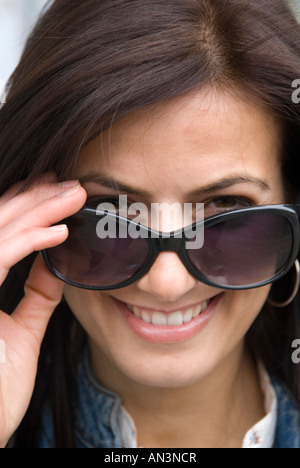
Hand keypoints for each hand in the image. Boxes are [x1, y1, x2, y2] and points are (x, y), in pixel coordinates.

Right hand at [0, 174, 85, 446]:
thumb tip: (54, 264)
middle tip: (70, 185)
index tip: (55, 195)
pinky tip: (60, 232)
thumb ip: (35, 297)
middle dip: (35, 199)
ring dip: (38, 210)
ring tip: (73, 196)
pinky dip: (30, 241)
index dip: (25, 210)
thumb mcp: (21, 332)